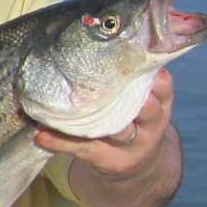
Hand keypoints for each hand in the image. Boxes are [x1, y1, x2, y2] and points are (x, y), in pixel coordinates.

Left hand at [36, 68, 175, 177]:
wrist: (138, 163)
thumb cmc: (133, 118)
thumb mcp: (140, 99)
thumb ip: (131, 79)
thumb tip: (101, 43)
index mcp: (160, 104)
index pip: (164, 92)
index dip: (159, 84)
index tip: (153, 73)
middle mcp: (150, 125)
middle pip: (147, 114)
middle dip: (140, 105)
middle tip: (123, 94)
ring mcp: (130, 145)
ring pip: (117, 132)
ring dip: (93, 121)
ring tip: (69, 113)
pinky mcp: (109, 160)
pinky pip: (83, 149)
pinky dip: (61, 142)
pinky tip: (42, 136)